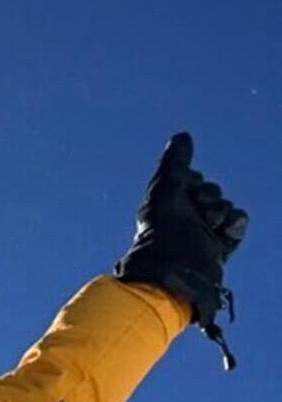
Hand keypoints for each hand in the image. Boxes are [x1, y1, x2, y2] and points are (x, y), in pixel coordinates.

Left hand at [115, 133, 248, 332]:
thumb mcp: (165, 188)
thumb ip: (175, 162)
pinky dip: (235, 222)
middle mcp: (185, 219)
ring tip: (209, 223)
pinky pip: (238, 221)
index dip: (190, 181)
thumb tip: (183, 135)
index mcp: (168, 205)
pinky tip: (224, 230)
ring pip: (227, 205)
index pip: (192, 179)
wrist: (176, 265)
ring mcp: (204, 232)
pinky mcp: (221, 244)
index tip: (181, 191)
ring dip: (220, 209)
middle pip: (212, 190)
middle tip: (198, 208)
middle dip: (208, 195)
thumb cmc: (162, 228)